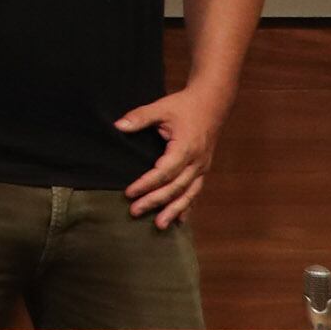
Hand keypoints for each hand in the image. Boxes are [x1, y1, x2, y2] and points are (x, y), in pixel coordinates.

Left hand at [118, 84, 227, 227]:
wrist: (212, 104)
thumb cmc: (184, 106)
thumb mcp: (161, 107)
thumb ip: (140, 117)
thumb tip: (118, 126)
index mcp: (186, 148)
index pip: (164, 171)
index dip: (147, 183)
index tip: (129, 193)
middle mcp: (197, 161)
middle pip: (175, 187)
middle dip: (155, 201)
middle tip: (134, 211)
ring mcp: (202, 167)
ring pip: (188, 193)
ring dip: (174, 210)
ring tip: (159, 225)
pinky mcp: (203, 169)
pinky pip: (195, 191)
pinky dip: (187, 206)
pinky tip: (179, 220)